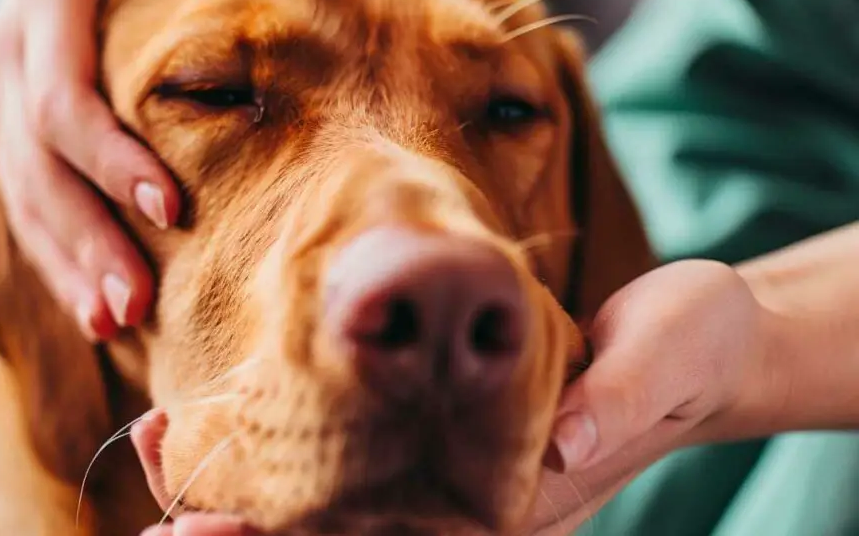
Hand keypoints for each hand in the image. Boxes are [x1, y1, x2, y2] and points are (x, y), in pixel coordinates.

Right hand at [0, 0, 326, 340]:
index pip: (63, 90)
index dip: (108, 155)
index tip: (171, 209)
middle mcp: (18, 49)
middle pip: (37, 161)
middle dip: (85, 234)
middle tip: (139, 306)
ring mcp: (15, 91)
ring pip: (25, 192)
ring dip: (67, 262)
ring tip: (115, 326)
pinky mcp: (29, 123)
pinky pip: (32, 199)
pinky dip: (60, 254)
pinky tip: (98, 311)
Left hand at [144, 260, 772, 535]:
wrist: (694, 344)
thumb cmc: (686, 346)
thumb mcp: (665, 356)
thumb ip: (619, 397)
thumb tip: (569, 435)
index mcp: (528, 492)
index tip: (221, 528)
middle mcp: (484, 497)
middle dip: (263, 530)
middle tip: (172, 519)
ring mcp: (462, 471)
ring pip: (346, 504)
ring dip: (258, 491)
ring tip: (168, 461)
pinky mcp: (451, 437)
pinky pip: (355, 455)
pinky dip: (284, 445)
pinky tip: (225, 424)